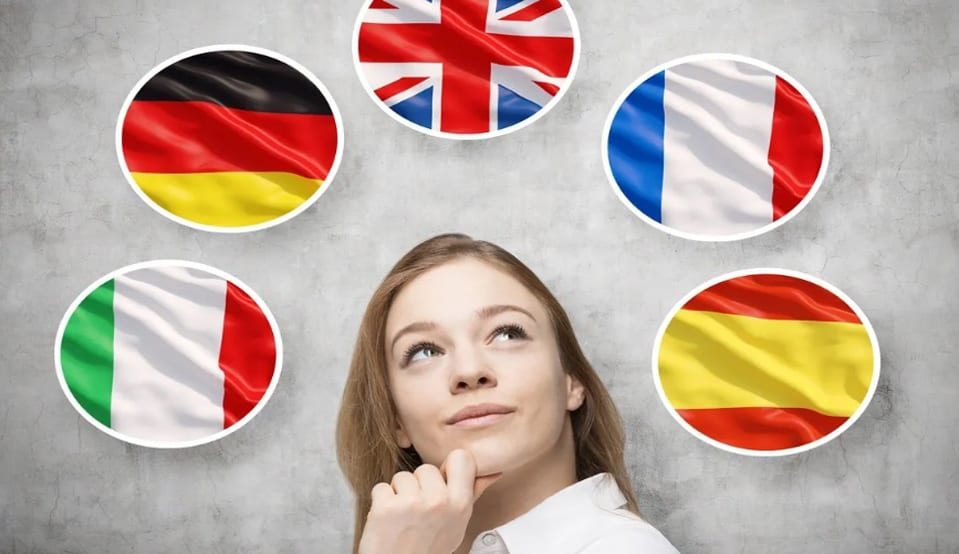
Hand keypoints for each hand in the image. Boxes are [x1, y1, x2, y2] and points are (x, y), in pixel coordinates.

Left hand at [357, 448, 502, 553]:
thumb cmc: (428, 550)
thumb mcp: (457, 525)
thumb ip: (472, 495)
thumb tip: (493, 473)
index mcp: (461, 504)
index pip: (461, 458)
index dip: (447, 469)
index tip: (441, 483)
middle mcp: (439, 502)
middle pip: (425, 468)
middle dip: (418, 486)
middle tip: (418, 511)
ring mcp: (412, 503)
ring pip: (401, 476)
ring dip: (397, 494)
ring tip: (402, 517)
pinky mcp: (386, 508)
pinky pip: (381, 488)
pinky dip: (380, 503)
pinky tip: (388, 521)